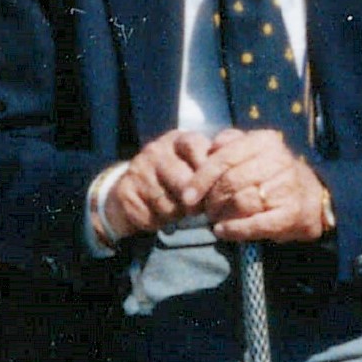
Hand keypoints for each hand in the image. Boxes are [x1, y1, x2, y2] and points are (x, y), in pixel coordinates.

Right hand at [99, 129, 218, 241]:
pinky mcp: (126, 191)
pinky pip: (152, 215)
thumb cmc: (173, 178)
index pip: (195, 146)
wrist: (130, 192)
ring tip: (175, 211)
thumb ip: (213, 165)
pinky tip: (158, 216)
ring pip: (169, 203)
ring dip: (177, 214)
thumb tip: (235, 173)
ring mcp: (138, 170)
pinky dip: (159, 221)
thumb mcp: (192, 164)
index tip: (214, 188)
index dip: (206, 170)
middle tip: (197, 209)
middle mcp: (155, 150)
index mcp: (176, 140)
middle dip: (196, 202)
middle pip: (184, 182)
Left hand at [197, 130, 332, 243]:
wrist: (311, 197)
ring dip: (220, 215)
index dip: (201, 178)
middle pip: (230, 182)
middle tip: (204, 209)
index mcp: (265, 141)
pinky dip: (234, 229)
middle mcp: (278, 161)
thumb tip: (209, 148)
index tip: (187, 195)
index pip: (225, 157)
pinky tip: (223, 231)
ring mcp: (286, 188)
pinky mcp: (290, 214)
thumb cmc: (271, 172)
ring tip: (214, 218)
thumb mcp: (254, 149)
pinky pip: (255, 224)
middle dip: (211, 199)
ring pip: (240, 202)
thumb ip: (230, 143)